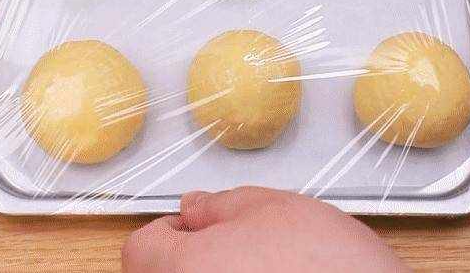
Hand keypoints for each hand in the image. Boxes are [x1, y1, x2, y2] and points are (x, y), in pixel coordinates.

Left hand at [122, 187, 409, 271]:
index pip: (140, 247)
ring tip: (258, 267)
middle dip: (192, 253)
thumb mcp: (271, 208)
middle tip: (231, 245)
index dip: (169, 228)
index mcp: (185, 269)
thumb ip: (219, 204)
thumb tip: (192, 207)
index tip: (195, 225)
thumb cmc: (329, 266)